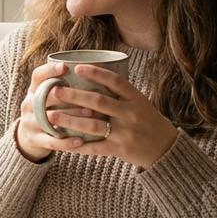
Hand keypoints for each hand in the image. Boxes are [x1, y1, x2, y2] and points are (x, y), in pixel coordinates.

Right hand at [14, 62, 103, 161]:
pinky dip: (66, 142)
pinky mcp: (34, 140)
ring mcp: (30, 123)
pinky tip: (80, 141)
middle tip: (91, 98)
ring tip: (92, 116)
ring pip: (50, 119)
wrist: (29, 137)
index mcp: (34, 90)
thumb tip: (98, 69)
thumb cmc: (48, 111)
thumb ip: (65, 86)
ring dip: (72, 118)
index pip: (38, 76)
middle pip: (45, 97)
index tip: (66, 67)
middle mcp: (29, 104)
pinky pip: (51, 141)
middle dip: (68, 97)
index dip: (50, 70)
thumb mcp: (49, 96)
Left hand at [45, 64, 178, 169]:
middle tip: (55, 91)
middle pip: (98, 102)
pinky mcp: (119, 150)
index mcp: (136, 98)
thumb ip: (121, 94)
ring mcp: (124, 133)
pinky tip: (62, 141)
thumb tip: (93, 76)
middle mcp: (130, 114)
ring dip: (70, 120)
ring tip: (51, 116)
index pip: (115, 81)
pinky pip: (94, 147)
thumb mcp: (140, 103)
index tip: (77, 67)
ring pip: (92, 125)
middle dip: (74, 95)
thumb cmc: (148, 121)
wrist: (165, 148)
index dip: (96, 73)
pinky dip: (77, 145)